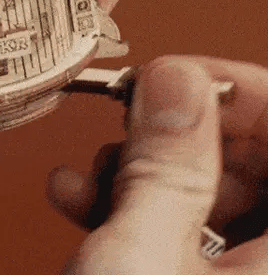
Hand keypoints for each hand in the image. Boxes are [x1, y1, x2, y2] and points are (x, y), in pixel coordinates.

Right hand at [48, 55, 267, 274]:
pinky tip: (81, 199)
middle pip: (247, 158)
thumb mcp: (138, 256)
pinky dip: (126, 206)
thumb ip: (163, 163)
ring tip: (95, 169)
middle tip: (131, 115)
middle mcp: (265, 267)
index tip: (180, 75)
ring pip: (206, 189)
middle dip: (176, 131)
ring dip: (139, 168)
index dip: (238, 90)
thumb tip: (175, 80)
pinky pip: (176, 225)